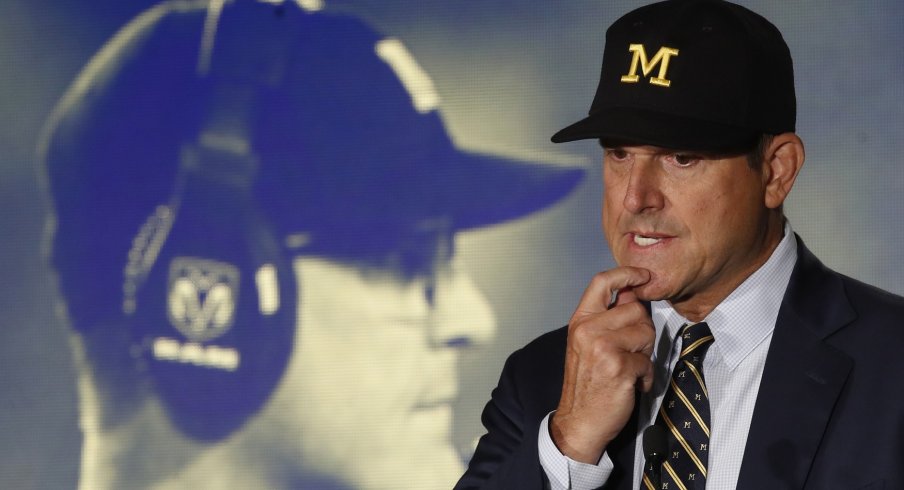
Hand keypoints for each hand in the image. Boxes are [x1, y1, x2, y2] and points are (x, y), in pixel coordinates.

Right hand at [550, 266, 654, 463]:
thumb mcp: (587, 343)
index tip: (644, 275)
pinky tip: (631, 384)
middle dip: (643, 329)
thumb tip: (633, 293)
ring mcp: (602, 347)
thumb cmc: (587, 383)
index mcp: (580, 321)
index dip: (627, 273)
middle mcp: (587, 329)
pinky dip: (645, 376)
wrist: (578, 422)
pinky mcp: (618, 367)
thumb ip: (606, 318)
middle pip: (635, 308)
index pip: (602, 281)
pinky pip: (648, 361)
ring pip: (646, 331)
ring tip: (629, 368)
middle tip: (632, 351)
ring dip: (645, 352)